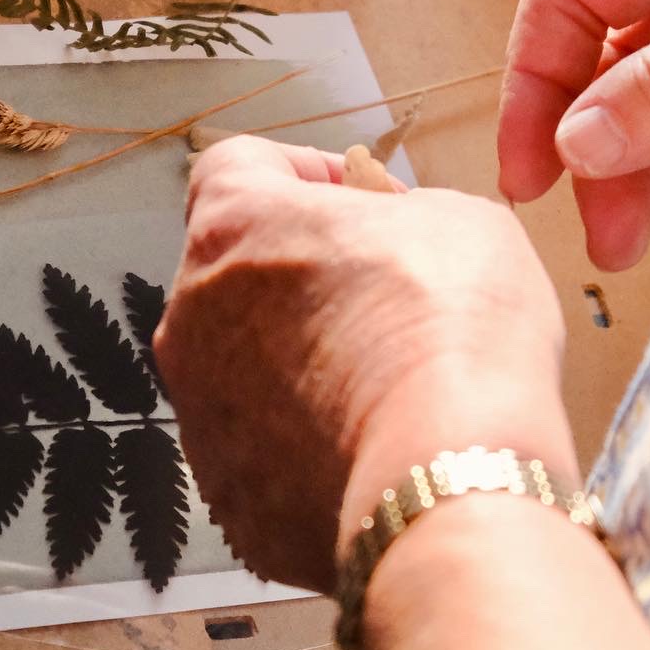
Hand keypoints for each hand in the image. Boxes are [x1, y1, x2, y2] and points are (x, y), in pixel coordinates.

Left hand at [154, 138, 573, 592]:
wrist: (441, 475)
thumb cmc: (451, 330)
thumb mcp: (460, 221)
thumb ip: (402, 212)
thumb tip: (391, 232)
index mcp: (232, 225)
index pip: (236, 168)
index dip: (299, 172)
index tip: (354, 196)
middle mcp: (189, 311)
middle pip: (233, 272)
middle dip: (297, 275)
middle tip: (375, 294)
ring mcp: (195, 403)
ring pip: (237, 364)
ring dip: (293, 360)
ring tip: (377, 382)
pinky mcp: (218, 480)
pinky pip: (256, 442)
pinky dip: (299, 437)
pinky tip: (365, 446)